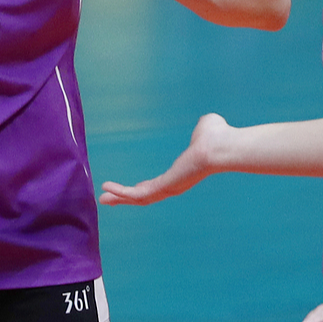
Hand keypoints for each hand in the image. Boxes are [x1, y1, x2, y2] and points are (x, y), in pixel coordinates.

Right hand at [99, 113, 229, 205]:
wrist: (220, 146)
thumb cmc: (218, 136)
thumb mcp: (205, 128)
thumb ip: (201, 128)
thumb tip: (206, 123)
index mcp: (183, 172)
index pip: (159, 183)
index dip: (144, 186)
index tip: (133, 186)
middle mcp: (175, 184)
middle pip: (145, 195)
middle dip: (125, 197)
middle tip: (108, 198)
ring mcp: (170, 188)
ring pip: (139, 198)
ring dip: (119, 198)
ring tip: (102, 198)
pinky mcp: (165, 187)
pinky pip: (139, 194)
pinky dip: (121, 193)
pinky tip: (106, 190)